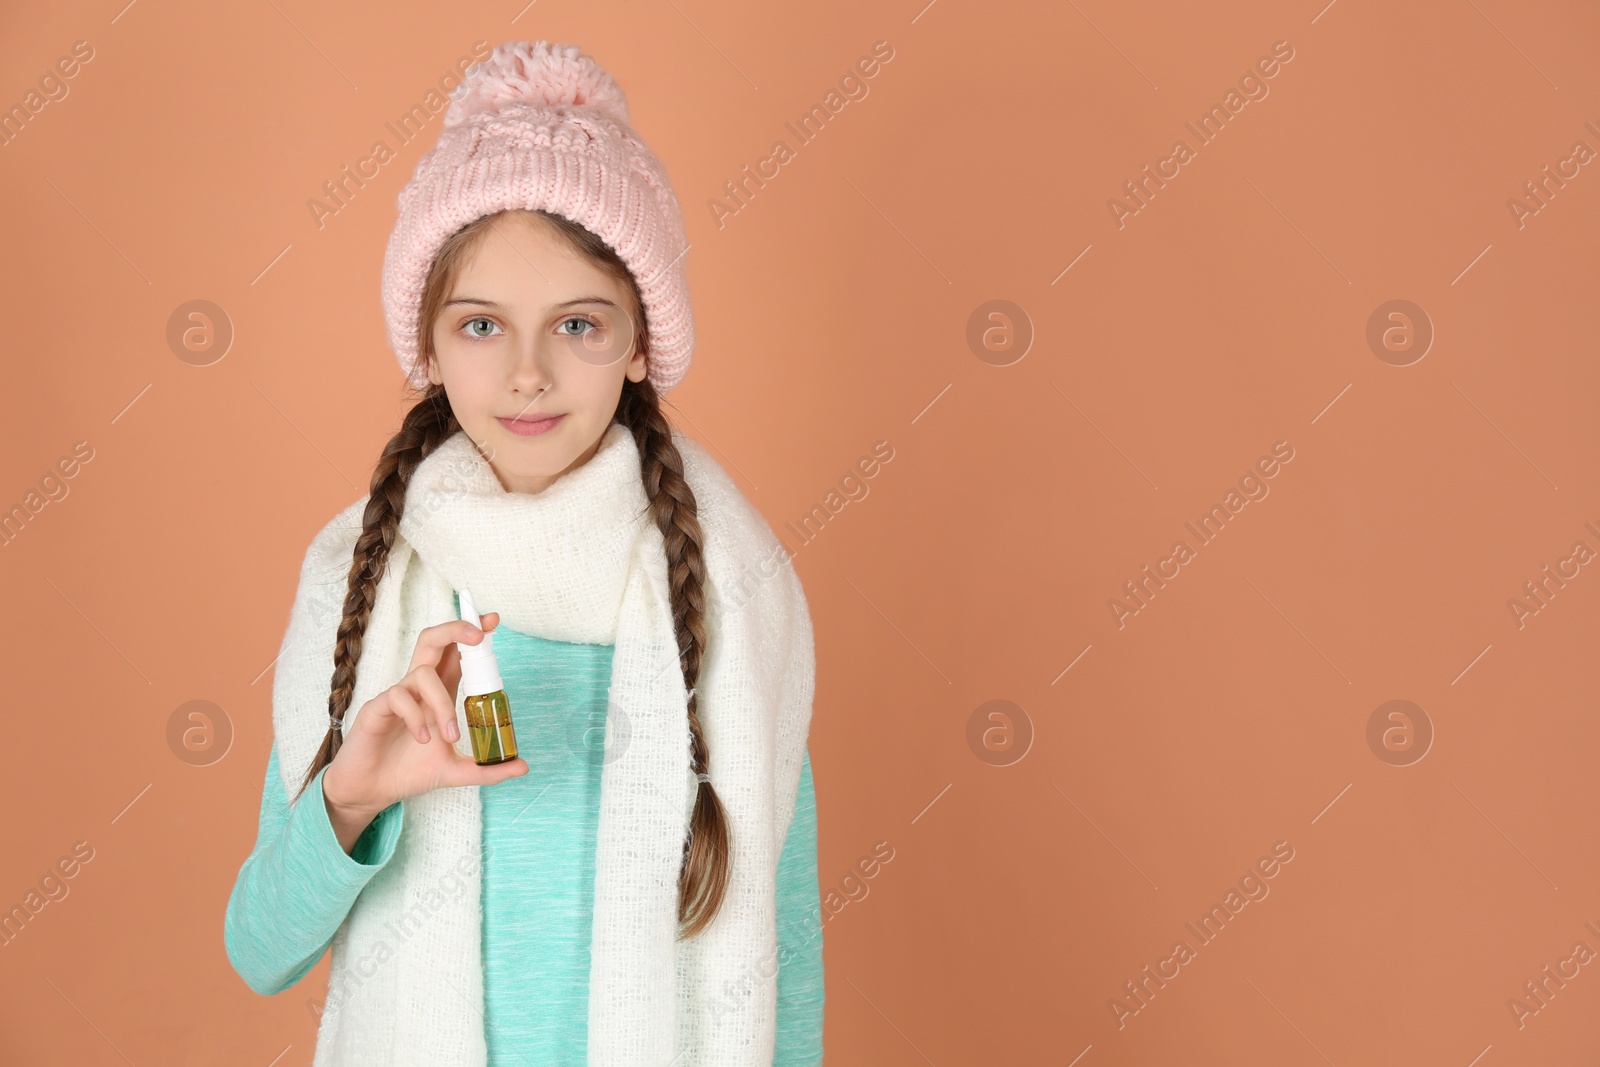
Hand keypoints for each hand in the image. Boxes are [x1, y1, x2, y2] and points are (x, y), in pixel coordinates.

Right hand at [322, 611, 525, 851]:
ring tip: (451, 737)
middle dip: (456, 630)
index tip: (494, 621)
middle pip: (433, 641)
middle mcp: (419, 688)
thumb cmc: (410, 771)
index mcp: (439, 693)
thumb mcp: (456, 771)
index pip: (457, 654)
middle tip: (479, 636)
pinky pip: (398, 697)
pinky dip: (415, 717)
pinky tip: (421, 739)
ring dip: (442, 703)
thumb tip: (522, 767)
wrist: (372, 791)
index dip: (473, 634)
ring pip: (422, 673)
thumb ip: (487, 768)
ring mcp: (397, 696)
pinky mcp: (376, 708)